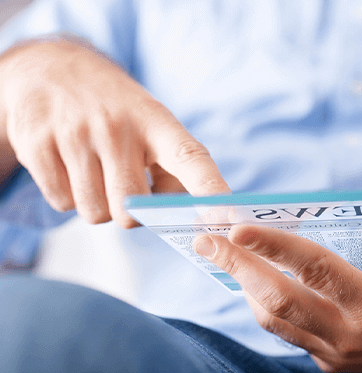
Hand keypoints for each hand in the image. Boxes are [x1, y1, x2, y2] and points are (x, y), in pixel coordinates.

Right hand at [0, 39, 228, 227]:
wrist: (51, 69)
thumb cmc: (114, 109)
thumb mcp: (151, 125)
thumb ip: (174, 168)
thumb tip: (189, 215)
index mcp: (155, 122)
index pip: (190, 158)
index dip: (210, 190)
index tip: (226, 215)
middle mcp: (118, 127)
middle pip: (131, 210)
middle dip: (130, 212)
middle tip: (123, 185)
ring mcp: (75, 134)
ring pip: (95, 213)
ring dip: (98, 206)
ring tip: (95, 173)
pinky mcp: (37, 144)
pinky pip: (62, 203)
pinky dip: (68, 197)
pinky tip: (70, 167)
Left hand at [194, 224, 361, 372]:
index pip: (315, 271)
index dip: (275, 248)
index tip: (237, 227)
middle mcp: (349, 335)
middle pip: (279, 301)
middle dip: (238, 269)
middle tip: (207, 241)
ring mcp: (337, 354)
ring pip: (275, 322)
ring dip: (244, 288)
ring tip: (222, 258)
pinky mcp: (332, 362)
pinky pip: (287, 334)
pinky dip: (264, 307)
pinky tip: (252, 284)